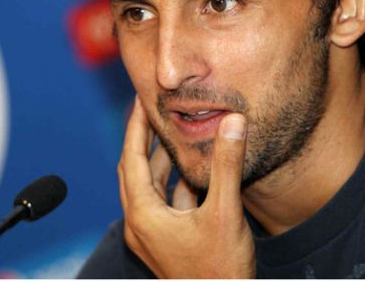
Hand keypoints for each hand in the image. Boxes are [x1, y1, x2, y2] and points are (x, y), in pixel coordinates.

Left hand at [118, 96, 255, 277]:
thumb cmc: (220, 270)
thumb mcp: (226, 212)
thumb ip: (227, 165)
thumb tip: (233, 122)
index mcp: (143, 213)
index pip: (132, 158)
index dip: (136, 126)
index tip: (140, 100)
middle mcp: (139, 223)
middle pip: (134, 170)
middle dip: (143, 139)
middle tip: (152, 111)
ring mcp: (150, 235)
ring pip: (149, 188)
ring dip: (160, 162)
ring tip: (172, 134)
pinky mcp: (164, 242)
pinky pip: (163, 205)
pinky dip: (173, 185)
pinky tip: (193, 172)